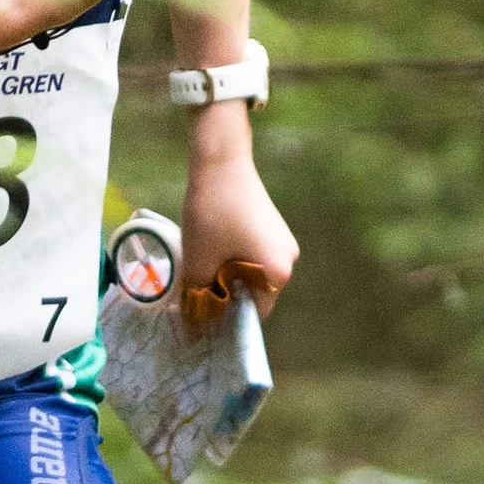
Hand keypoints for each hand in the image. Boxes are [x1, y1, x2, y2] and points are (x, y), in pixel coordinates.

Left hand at [179, 145, 297, 324]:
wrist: (220, 161)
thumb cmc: (211, 213)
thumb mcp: (198, 261)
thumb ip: (198, 296)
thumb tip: (194, 322)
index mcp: (278, 273)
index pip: (252, 314)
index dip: (225, 320)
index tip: (200, 320)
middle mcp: (289, 260)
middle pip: (254, 294)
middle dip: (226, 297)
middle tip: (195, 297)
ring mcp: (283, 241)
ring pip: (252, 273)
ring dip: (227, 277)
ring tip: (199, 273)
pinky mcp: (272, 227)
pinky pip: (253, 256)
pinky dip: (233, 260)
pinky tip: (211, 252)